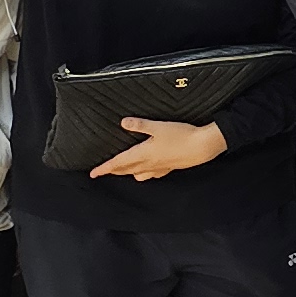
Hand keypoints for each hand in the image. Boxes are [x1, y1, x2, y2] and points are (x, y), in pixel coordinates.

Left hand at [91, 116, 225, 180]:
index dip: (105, 168)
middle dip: (114, 171)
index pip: (118, 163)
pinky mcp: (169, 168)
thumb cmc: (181, 136)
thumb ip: (140, 125)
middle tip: (104, 172)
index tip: (93, 173)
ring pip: (138, 174)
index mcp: (143, 154)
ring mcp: (159, 168)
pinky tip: (147, 169)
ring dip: (128, 173)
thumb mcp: (158, 126)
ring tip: (123, 169)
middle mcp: (149, 164)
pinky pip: (152, 174)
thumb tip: (123, 122)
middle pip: (126, 170)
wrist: (202, 147)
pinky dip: (144, 173)